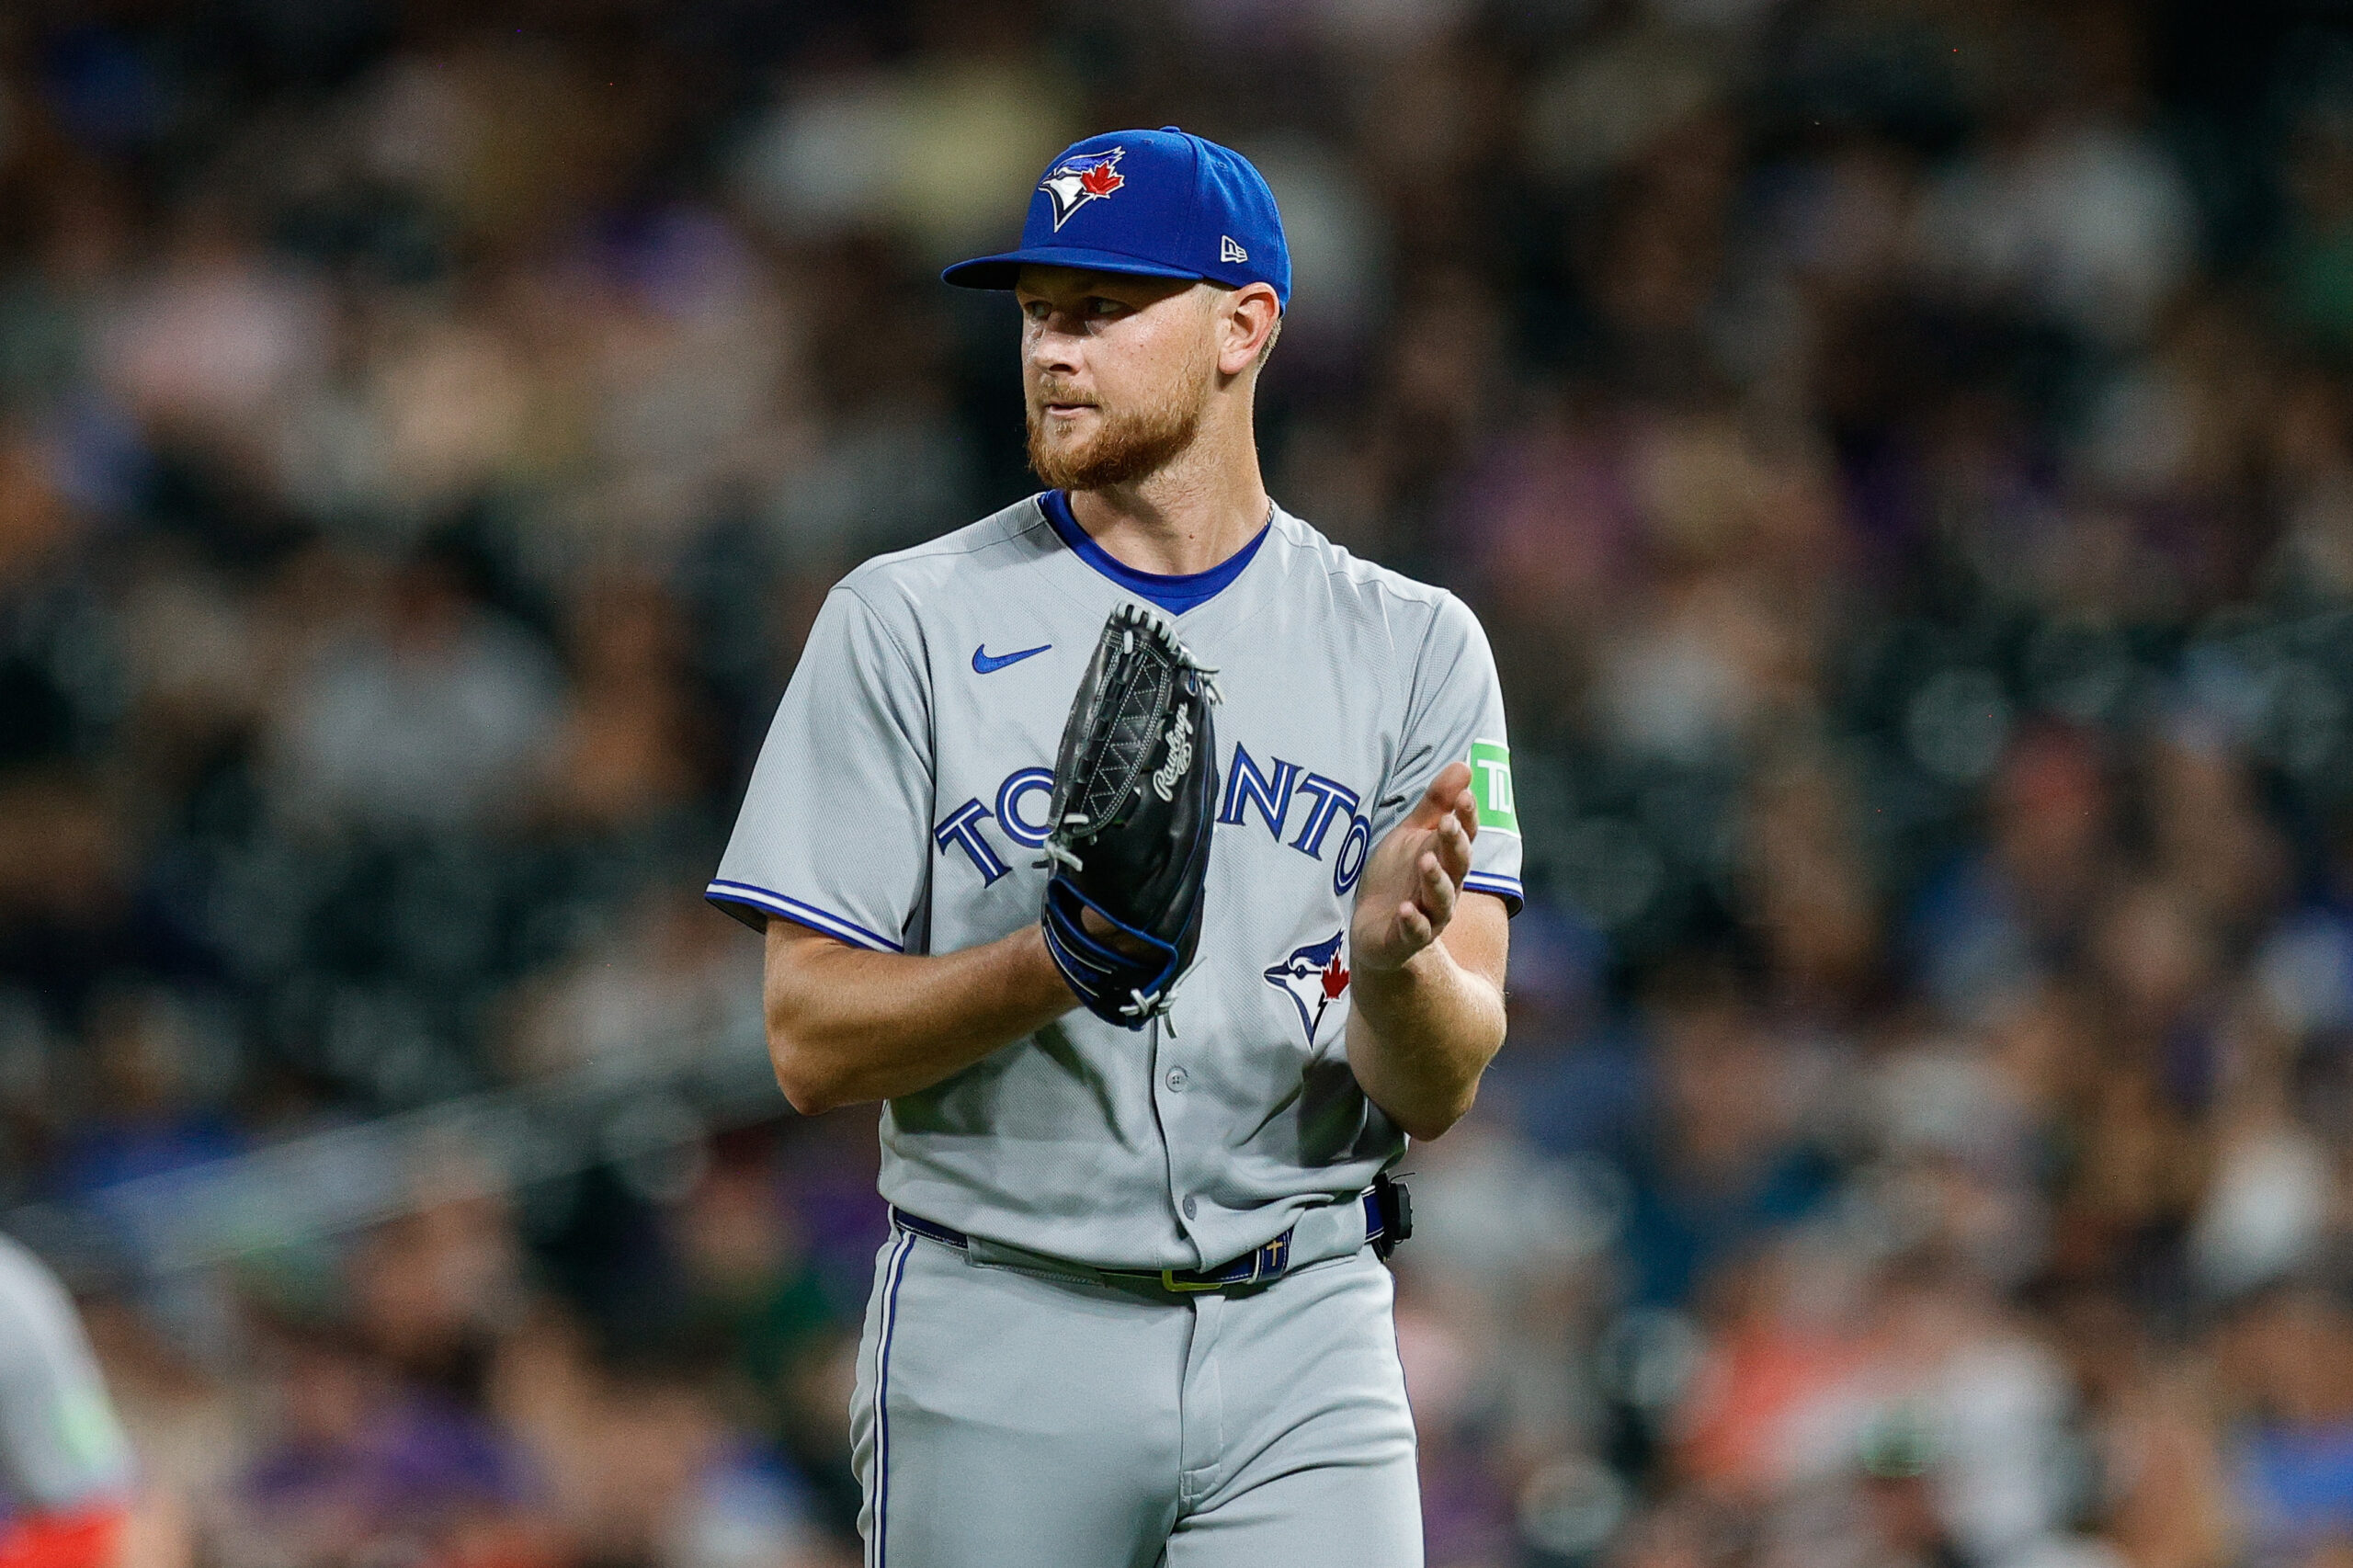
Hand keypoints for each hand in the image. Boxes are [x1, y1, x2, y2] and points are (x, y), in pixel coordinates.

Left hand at [1350, 761, 1476, 975]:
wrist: (1374, 930)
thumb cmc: (1398, 877)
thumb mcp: (1412, 835)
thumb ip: (1436, 804)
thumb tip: (1464, 764)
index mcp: (1447, 860)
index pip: (1464, 836)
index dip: (1466, 818)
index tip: (1465, 796)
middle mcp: (1445, 888)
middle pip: (1458, 865)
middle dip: (1455, 844)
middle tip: (1449, 823)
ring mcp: (1428, 916)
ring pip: (1440, 899)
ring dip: (1436, 880)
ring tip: (1426, 860)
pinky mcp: (1405, 940)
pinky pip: (1413, 933)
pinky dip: (1412, 922)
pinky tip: (1405, 910)